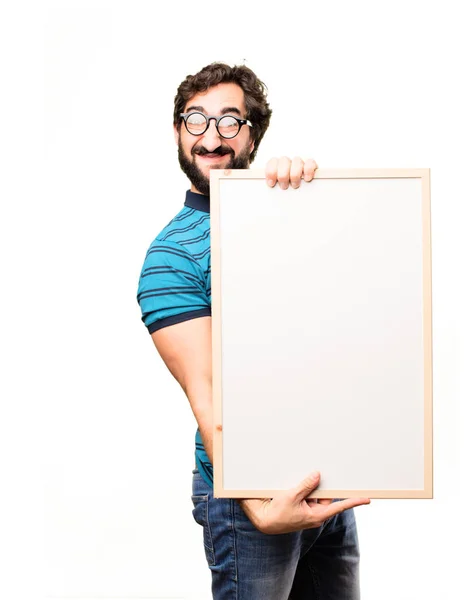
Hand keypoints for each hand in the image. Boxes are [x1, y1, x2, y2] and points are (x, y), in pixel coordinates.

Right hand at [238, 472, 369, 534]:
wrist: (263, 520)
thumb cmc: (277, 513)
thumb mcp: (292, 497)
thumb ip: (306, 486)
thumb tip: (318, 475)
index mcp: (316, 516)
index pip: (339, 507)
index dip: (353, 502)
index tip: (366, 499)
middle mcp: (315, 514)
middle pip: (325, 496)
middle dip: (321, 486)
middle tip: (319, 475)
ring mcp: (308, 511)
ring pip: (315, 494)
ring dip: (309, 487)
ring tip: (297, 487)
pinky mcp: (301, 507)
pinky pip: (307, 495)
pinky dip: (304, 489)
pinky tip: (294, 486)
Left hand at [265, 156, 317, 189]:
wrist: (302, 194)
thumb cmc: (286, 189)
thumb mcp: (277, 188)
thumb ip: (273, 184)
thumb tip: (270, 186)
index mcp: (277, 165)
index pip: (272, 162)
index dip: (271, 172)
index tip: (271, 183)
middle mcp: (288, 161)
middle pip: (284, 161)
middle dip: (283, 175)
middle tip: (284, 186)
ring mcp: (299, 162)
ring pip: (297, 161)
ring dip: (295, 174)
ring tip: (294, 185)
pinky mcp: (311, 165)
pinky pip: (310, 162)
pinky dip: (308, 170)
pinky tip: (307, 179)